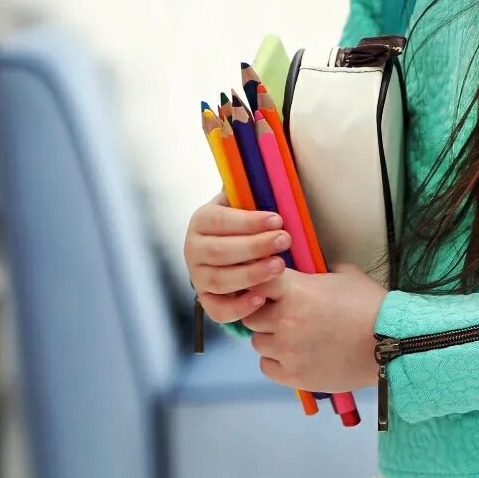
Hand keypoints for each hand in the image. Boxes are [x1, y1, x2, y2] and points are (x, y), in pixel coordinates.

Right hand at [184, 189, 290, 326]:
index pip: (220, 221)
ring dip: (252, 274)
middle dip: (255, 246)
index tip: (278, 219)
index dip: (249, 221)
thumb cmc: (246, 223)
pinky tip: (262, 298)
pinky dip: (239, 307)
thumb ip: (251, 190)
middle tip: (286, 240)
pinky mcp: (207, 300)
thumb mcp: (244, 202)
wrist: (233, 250)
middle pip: (220, 252)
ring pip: (220, 280)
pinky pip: (218, 310)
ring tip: (280, 266)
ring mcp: (198, 277)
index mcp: (201, 220)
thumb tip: (267, 167)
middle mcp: (192, 249)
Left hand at [244, 263, 386, 392]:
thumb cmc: (371, 306)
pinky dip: (276, 361)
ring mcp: (287, 350)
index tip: (266, 289)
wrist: (392, 343)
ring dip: (271, 338)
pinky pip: (266, 366)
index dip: (259, 285)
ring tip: (294, 338)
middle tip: (282, 315)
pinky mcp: (293, 376)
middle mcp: (285, 319)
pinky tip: (295, 355)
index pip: (256, 281)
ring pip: (257, 342)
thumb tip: (307, 270)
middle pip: (251, 315)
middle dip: (264, 313)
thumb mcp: (346, 274)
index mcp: (296, 290)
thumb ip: (318, 272)